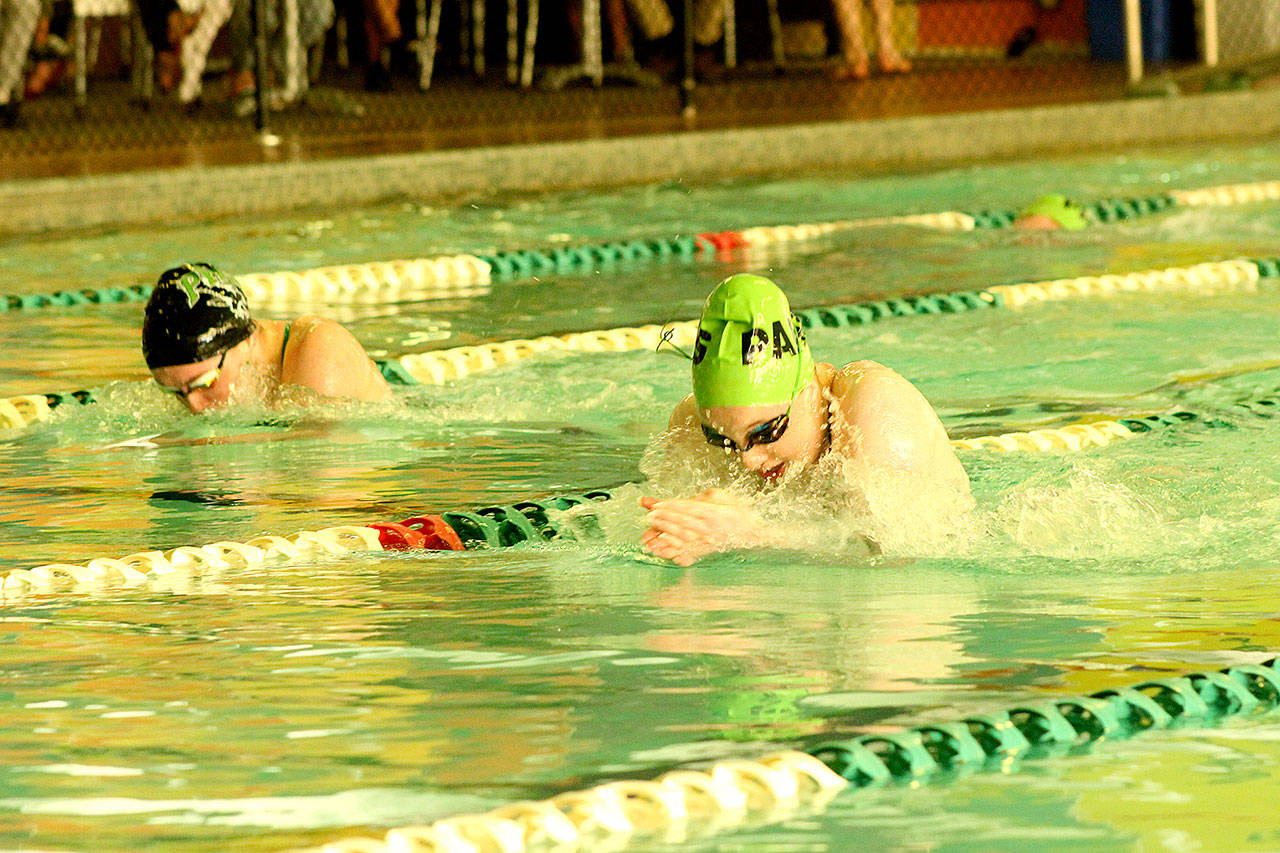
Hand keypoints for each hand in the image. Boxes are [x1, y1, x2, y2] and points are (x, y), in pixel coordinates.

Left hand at [639, 489, 767, 565]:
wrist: (751, 535)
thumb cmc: (736, 513)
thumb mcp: (721, 497)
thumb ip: (700, 497)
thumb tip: (683, 499)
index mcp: (714, 513)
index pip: (689, 508)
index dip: (671, 506)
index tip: (656, 505)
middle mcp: (710, 529)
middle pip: (683, 523)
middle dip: (663, 520)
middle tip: (649, 516)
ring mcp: (706, 542)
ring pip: (682, 539)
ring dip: (664, 536)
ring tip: (649, 533)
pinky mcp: (703, 551)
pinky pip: (685, 553)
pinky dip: (671, 552)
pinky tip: (659, 549)